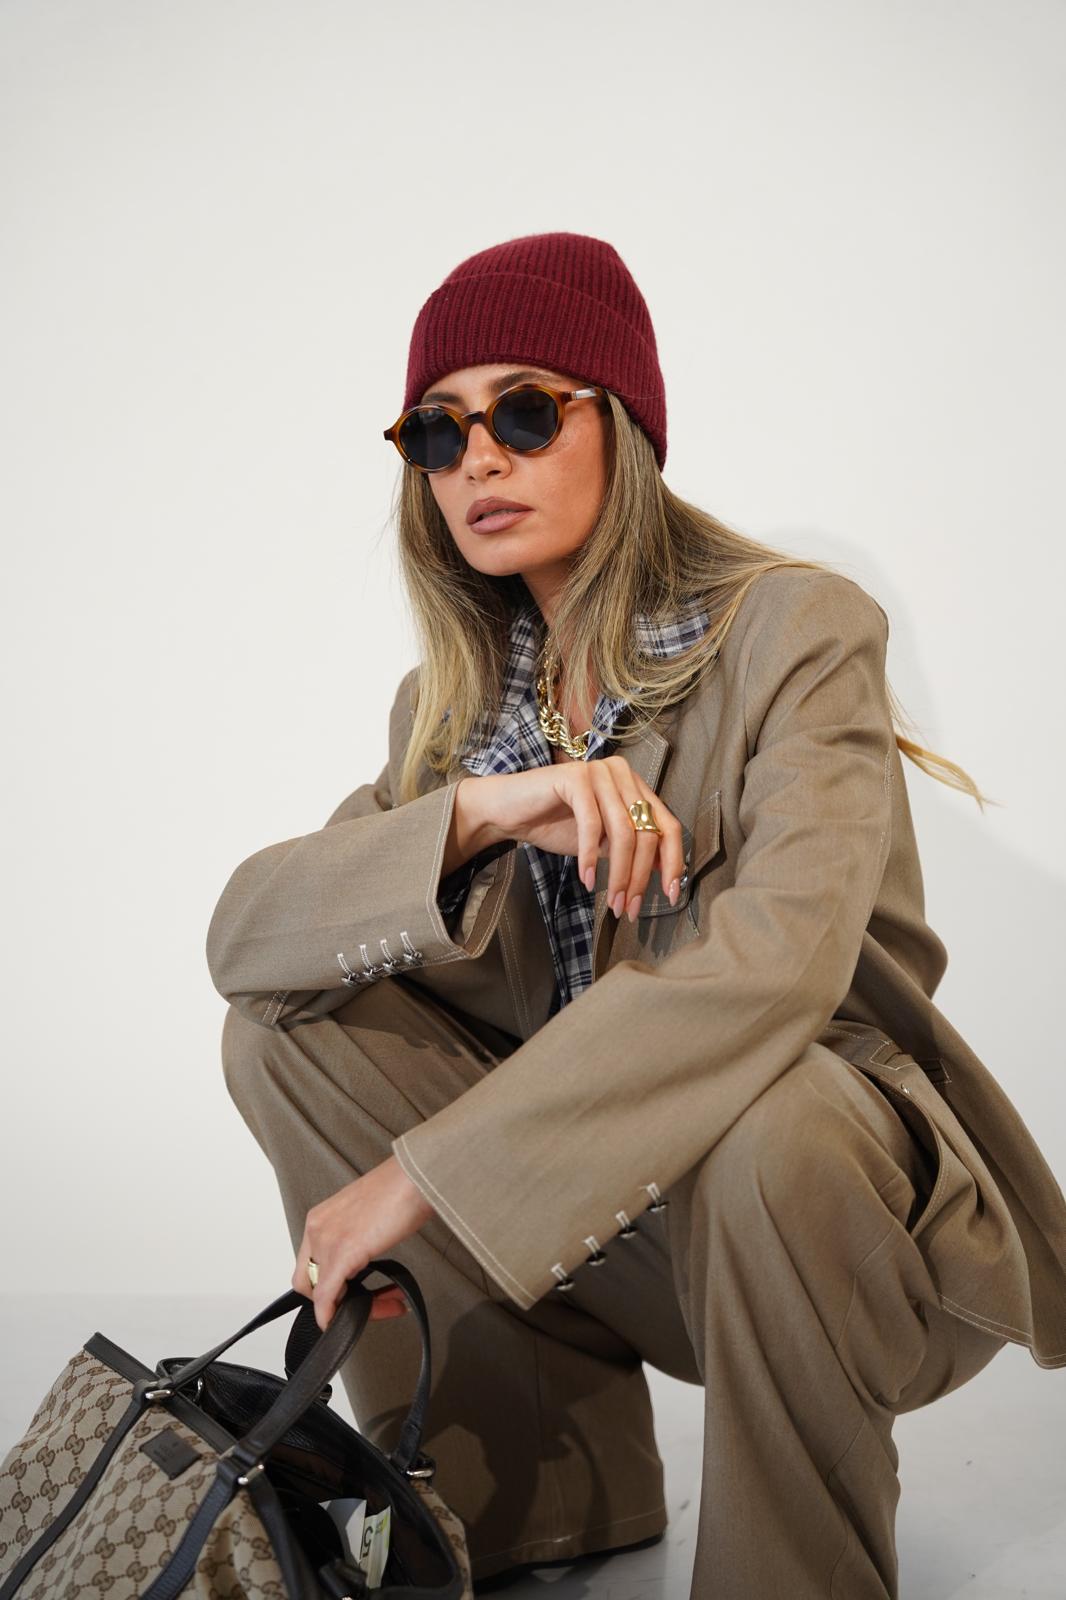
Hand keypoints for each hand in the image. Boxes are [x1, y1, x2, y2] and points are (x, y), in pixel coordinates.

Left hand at [291, 1154, 436, 1331]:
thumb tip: (362, 1264)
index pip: (310, 1264)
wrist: (415, 1175)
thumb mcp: (365, 1215)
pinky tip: (345, 1321)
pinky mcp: (343, 1253)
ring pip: (320, 1293)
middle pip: (307, 1282)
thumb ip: (355, 1237)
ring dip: (348, 1307)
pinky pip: (326, 1296)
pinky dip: (330, 1314)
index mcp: (321, 1218)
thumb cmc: (401, 1189)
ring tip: (385, 1304)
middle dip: (333, 1300)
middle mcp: (317, 1228)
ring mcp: (327, 1240)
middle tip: (368, 1303)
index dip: (329, 1285)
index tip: (356, 1293)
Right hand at [471, 757, 684, 920]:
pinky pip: (592, 824)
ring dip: (619, 873)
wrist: (509, 811)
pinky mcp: (576, 777)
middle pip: (648, 831)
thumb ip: (633, 849)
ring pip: (624, 831)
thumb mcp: (604, 842)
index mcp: (635, 786)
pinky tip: (585, 879)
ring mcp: (600, 772)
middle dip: (640, 877)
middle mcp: (622, 774)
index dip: (674, 861)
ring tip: (612, 902)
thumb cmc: (555, 825)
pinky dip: (590, 856)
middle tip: (628, 908)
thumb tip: (666, 871)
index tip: (671, 894)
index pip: (667, 824)